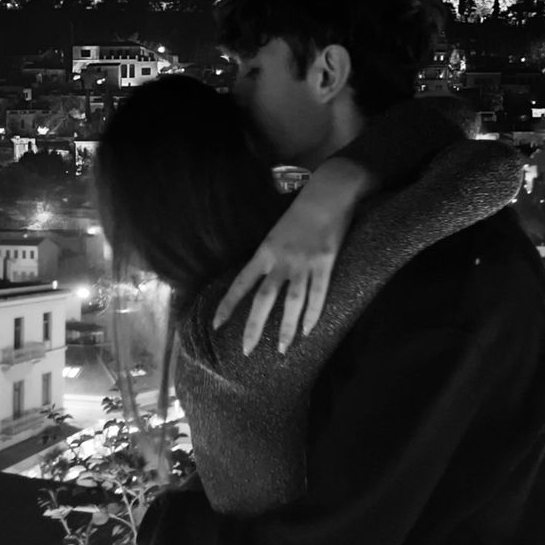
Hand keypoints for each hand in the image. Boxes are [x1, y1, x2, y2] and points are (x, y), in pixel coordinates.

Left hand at [212, 157, 375, 354]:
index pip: (241, 282)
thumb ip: (270, 256)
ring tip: (281, 349)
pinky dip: (313, 314)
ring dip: (286, 328)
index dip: (228, 304)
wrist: (328, 193)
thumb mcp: (276, 232)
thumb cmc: (302, 212)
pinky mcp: (326, 263)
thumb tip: (261, 278)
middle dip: (254, 326)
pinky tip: (309, 331)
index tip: (216, 324)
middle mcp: (281, 260)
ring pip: (292, 301)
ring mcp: (304, 262)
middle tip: (246, 351)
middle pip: (264, 298)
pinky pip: (319, 293)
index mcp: (265, 251)